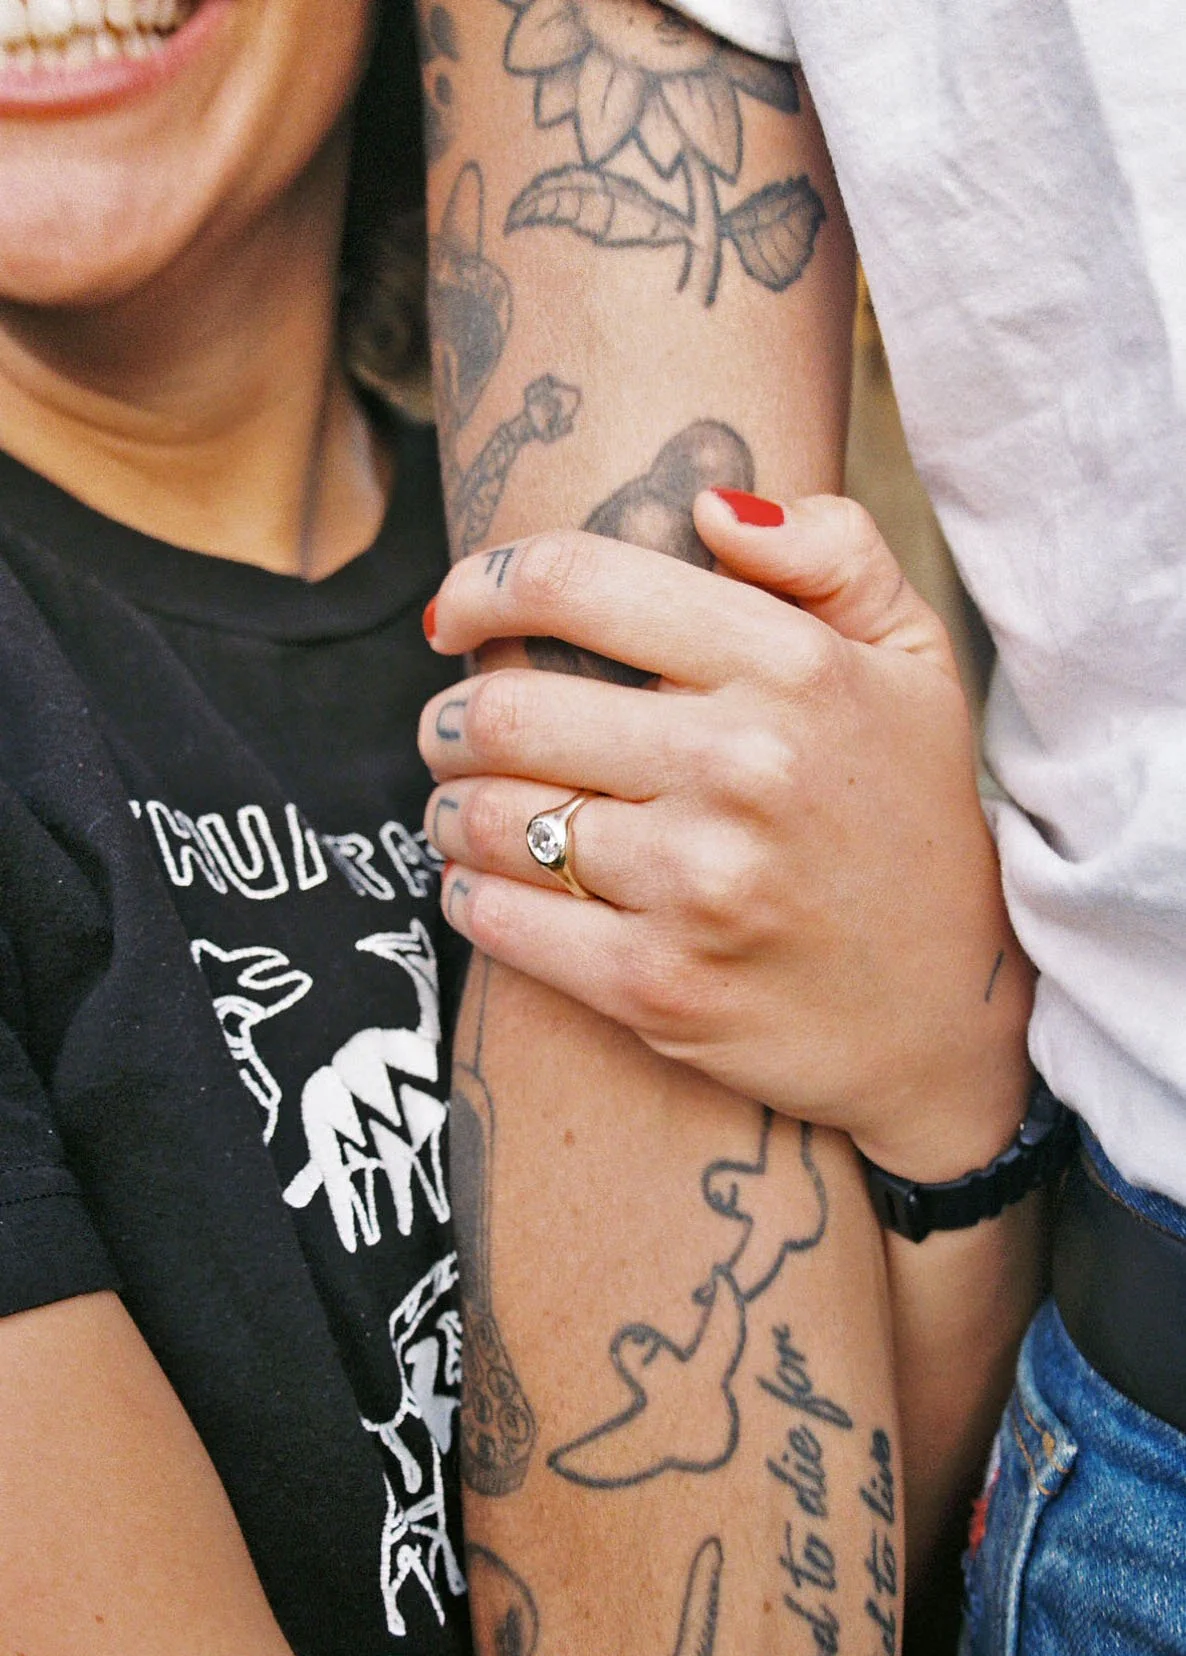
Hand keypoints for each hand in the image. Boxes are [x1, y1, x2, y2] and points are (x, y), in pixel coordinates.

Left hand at [420, 492, 1032, 1178]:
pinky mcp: (658, 986)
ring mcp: (697, 884)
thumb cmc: (910, 819)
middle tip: (450, 726)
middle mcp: (741, 768)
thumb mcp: (913, 661)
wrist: (945, 1014)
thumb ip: (833, 553)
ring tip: (459, 803)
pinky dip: (466, 894)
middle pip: (504, 708)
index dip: (483, 586)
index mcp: (791, 668)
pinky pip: (502, 920)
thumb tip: (709, 505)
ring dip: (448, 805)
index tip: (455, 614)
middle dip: (449, 714)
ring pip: (487, 817)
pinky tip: (476, 880)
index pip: (577, 584)